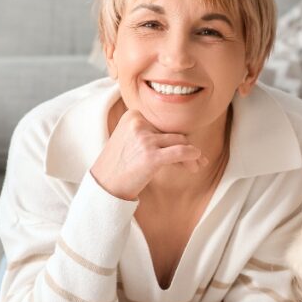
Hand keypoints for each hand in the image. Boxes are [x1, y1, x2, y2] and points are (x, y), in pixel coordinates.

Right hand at [90, 110, 208, 199]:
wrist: (104, 186)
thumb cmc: (119, 165)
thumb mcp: (130, 139)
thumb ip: (151, 133)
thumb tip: (183, 138)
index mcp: (133, 116)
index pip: (164, 125)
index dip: (174, 140)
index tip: (181, 154)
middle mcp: (139, 124)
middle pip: (174, 133)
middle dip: (187, 147)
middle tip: (197, 161)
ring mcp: (145, 139)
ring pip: (181, 142)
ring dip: (192, 155)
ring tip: (196, 167)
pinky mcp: (151, 156)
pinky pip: (182, 152)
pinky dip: (193, 157)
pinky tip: (197, 164)